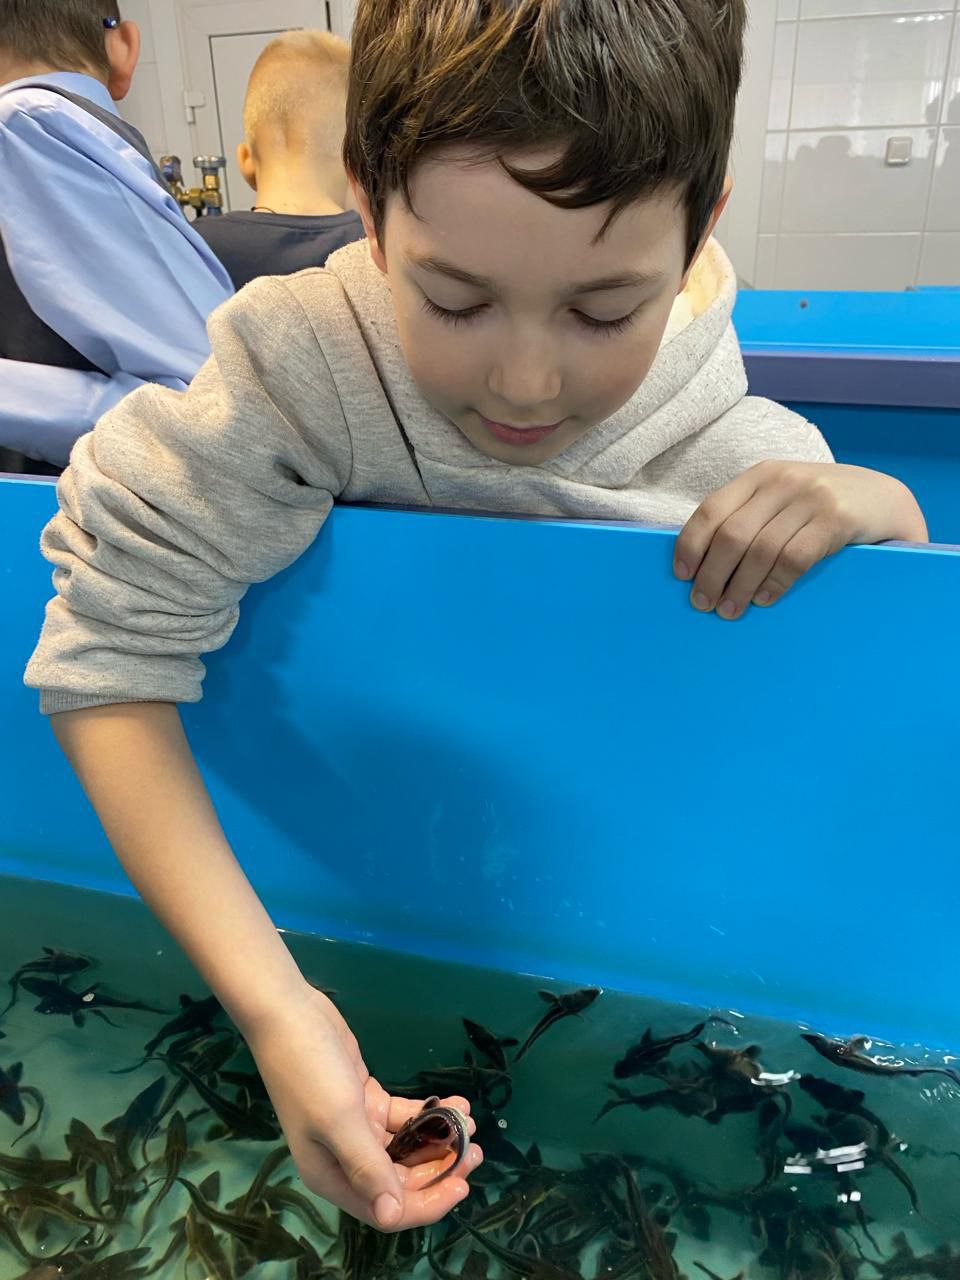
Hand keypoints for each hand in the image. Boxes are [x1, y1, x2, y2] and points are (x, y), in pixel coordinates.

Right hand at [241, 982, 482, 1230]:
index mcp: (331, 1175)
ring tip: (469, 1124)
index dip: (426, 1203)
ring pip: (404, 1148)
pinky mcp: (364, 1100)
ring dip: (437, 1140)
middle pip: (399, 1181)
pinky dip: (426, 1114)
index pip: (386, 1209)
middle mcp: (343, 1159)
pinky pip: (402, 1118)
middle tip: (475, 1150)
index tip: (462, 1184)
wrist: (288, 1015)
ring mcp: (355, 1128)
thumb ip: (368, 1167)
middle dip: (439, 1170)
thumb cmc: (309, 1071)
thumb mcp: (339, 1120)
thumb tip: (392, 1216)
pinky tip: (453, 1103)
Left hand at [674, 461, 927, 619]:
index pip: (711, 510)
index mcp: (761, 475)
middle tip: (703, 603)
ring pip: (760, 550)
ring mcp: (811, 498)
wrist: (886, 499)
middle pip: (732, 535)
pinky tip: (766, 600)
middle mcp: (782, 481)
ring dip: (740, 587)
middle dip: (712, 574)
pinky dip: (775, 584)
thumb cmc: (823, 508)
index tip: (681, 575)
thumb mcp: (783, 500)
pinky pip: (794, 558)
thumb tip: (703, 563)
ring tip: (730, 610)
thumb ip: (751, 517)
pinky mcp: (837, 519)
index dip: (690, 545)